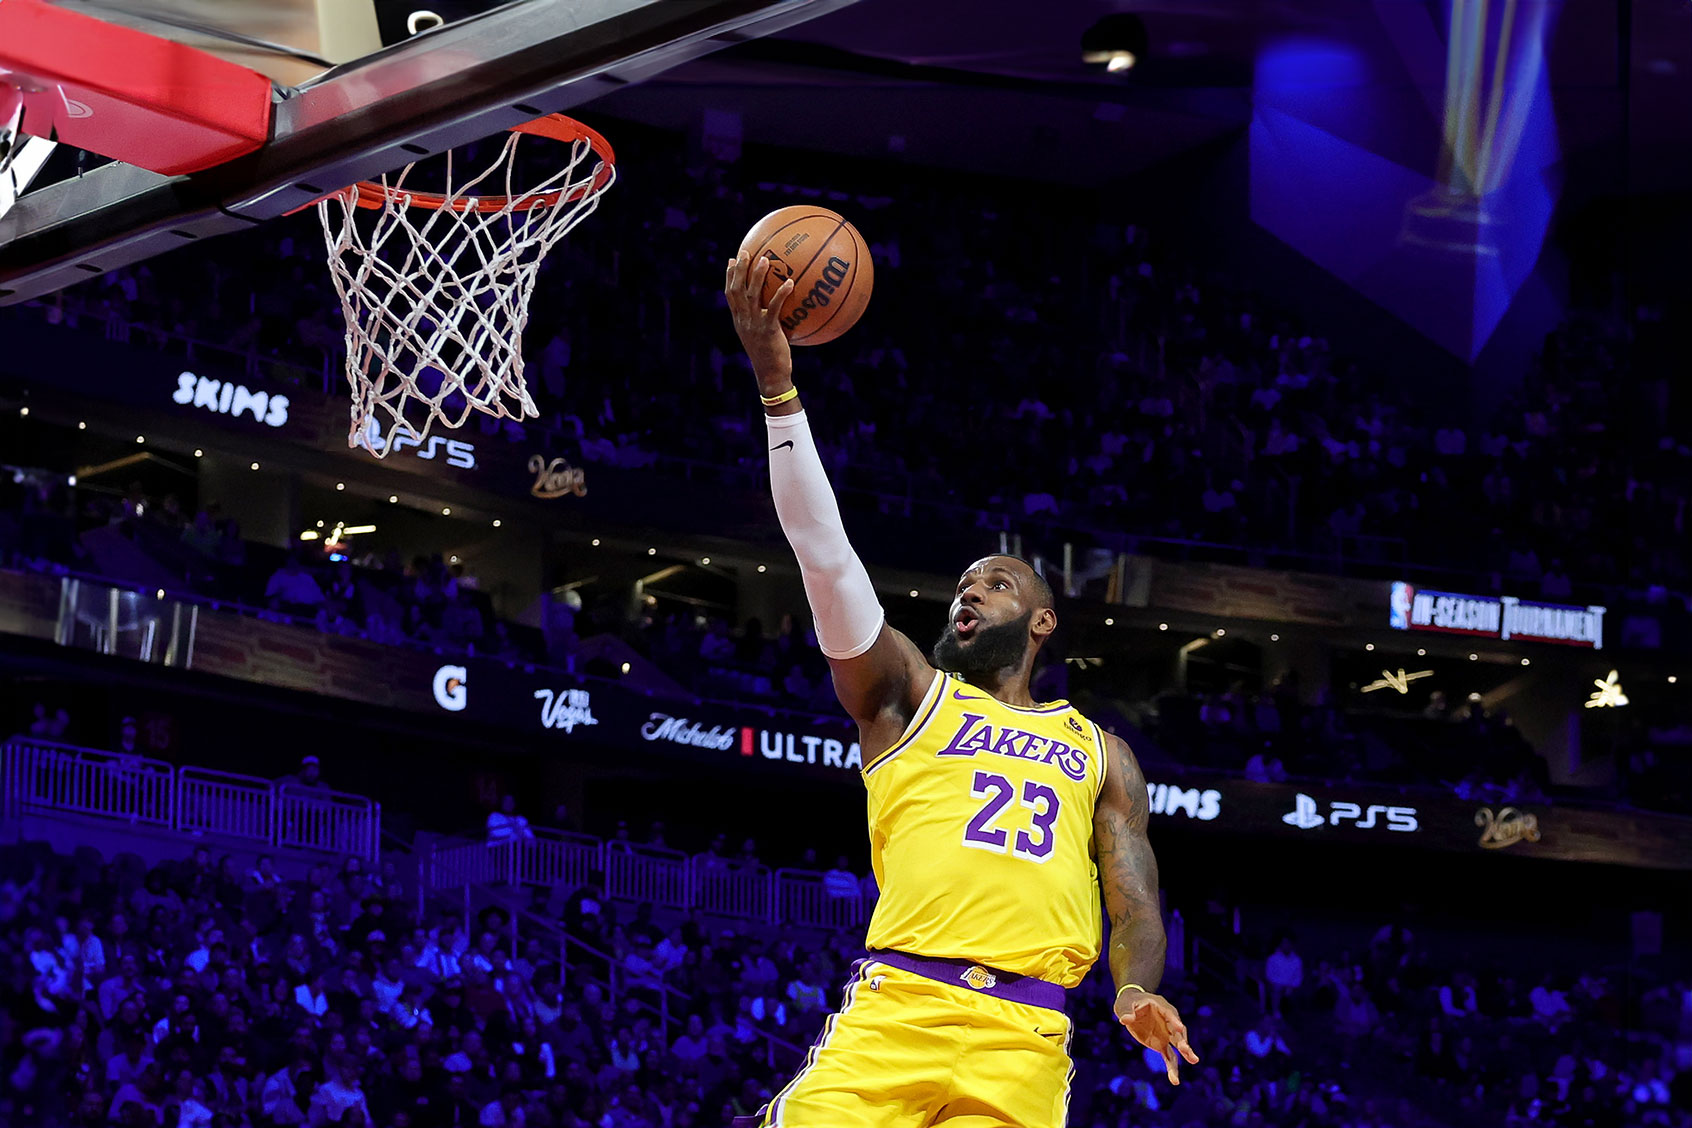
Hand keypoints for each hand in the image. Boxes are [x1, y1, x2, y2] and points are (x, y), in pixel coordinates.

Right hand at [725, 249, 796, 393]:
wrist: (771, 375)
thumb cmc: (770, 357)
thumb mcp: (763, 337)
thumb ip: (765, 320)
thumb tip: (777, 306)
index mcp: (740, 320)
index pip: (730, 294)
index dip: (729, 276)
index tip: (732, 259)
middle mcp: (743, 320)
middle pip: (736, 290)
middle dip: (739, 269)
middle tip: (745, 252)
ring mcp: (754, 324)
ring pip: (752, 295)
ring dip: (757, 276)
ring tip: (765, 259)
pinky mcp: (768, 330)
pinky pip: (774, 308)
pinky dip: (781, 294)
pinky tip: (790, 282)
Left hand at [1115, 988, 1199, 1084]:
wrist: (1131, 1008)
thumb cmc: (1129, 1002)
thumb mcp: (1125, 1004)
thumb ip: (1127, 1012)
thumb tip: (1125, 1020)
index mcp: (1161, 1006)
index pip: (1169, 1013)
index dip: (1174, 1020)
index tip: (1179, 1028)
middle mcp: (1168, 1021)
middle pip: (1177, 1031)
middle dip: (1182, 1040)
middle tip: (1185, 1049)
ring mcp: (1166, 1034)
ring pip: (1178, 1045)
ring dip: (1185, 1053)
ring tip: (1194, 1060)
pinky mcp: (1161, 1045)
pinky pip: (1169, 1057)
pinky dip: (1172, 1068)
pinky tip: (1175, 1080)